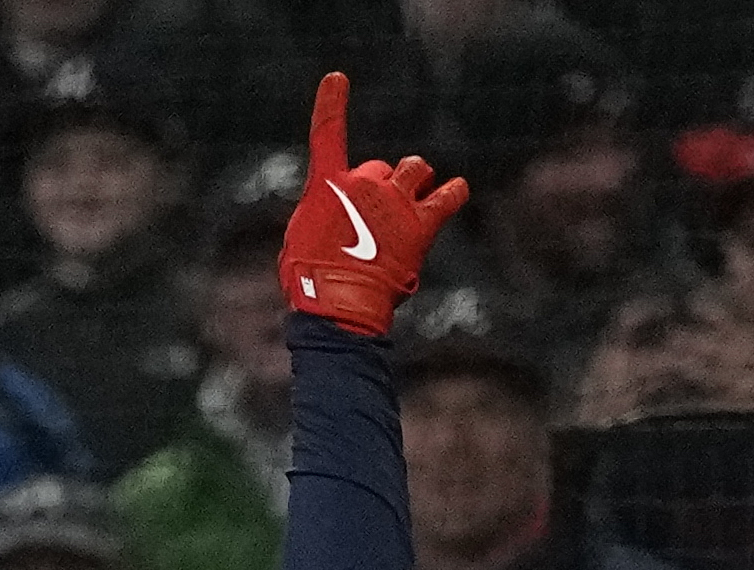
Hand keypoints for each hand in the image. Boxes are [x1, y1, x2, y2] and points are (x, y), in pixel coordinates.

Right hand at [278, 71, 467, 337]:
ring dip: (414, 182)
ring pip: (416, 170)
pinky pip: (449, 195)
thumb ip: (321, 215)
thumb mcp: (299, 240)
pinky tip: (454, 191)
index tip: (337, 79)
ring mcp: (396, 203)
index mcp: (328, 184)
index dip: (331, 104)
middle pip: (379, 169)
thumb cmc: (310, 281)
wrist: (338, 306)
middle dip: (378, 189)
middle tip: (372, 226)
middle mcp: (365, 183)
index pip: (327, 133)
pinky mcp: (422, 225)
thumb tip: (338, 218)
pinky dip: (453, 191)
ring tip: (411, 203)